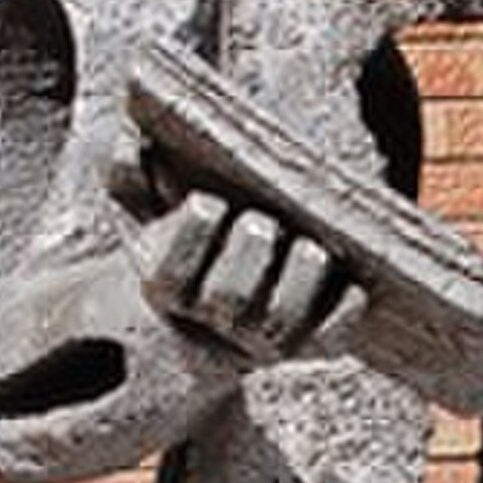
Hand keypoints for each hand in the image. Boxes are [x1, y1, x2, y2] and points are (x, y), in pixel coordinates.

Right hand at [116, 178, 365, 367]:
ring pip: (277, 326)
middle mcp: (213, 323)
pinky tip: (354, 285)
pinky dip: (342, 314)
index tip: (208, 202)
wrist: (226, 287)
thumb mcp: (152, 201)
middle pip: (226, 301)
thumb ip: (131, 171)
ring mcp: (262, 339)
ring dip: (296, 284)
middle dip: (245, 256)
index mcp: (166, 289)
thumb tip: (128, 137)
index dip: (190, 240)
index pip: (168, 277)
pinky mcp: (310, 344)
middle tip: (261, 220)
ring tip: (311, 246)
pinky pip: (329, 340)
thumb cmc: (191, 228)